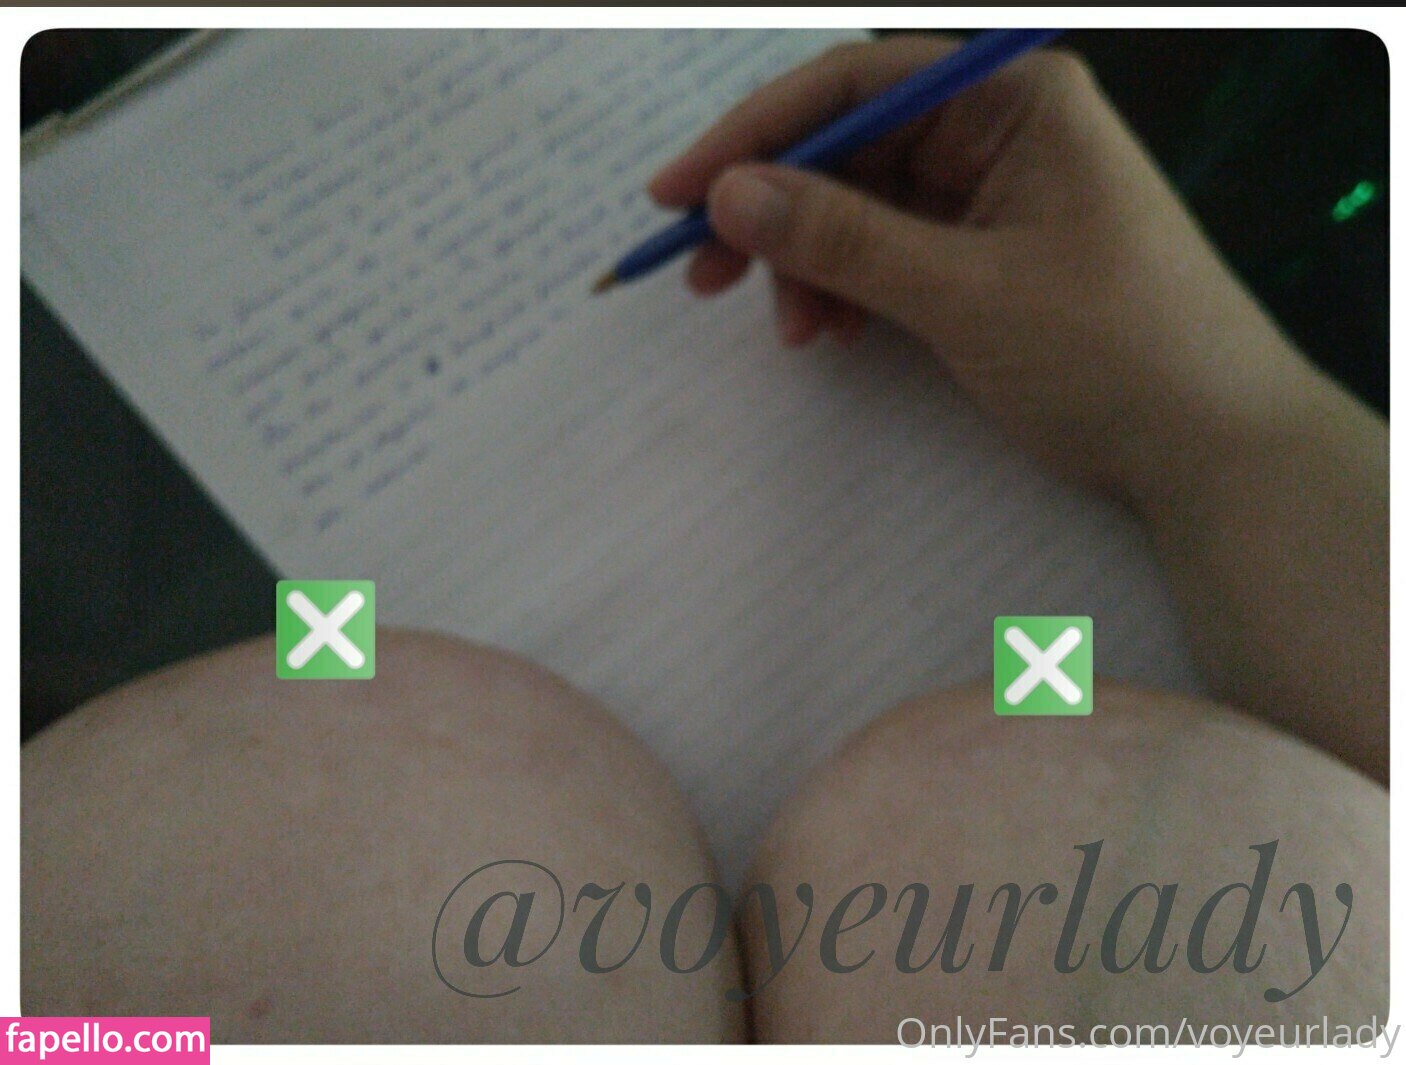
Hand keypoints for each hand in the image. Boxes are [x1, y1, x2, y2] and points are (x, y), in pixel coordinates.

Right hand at [648, 35, 1319, 509]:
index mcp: (1012, 97)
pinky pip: (893, 254)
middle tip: (704, 276)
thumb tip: (726, 195)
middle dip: (777, 212)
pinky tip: (829, 333)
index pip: (855, 85)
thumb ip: (841, 238)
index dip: (754, 134)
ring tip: (791, 331)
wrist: (1213, 451)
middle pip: (852, 147)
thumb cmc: (1108, 351)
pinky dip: (850, 291)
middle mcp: (1000, 130)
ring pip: (863, 208)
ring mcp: (995, 196)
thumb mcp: (963, 291)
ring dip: (811, 263)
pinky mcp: (989, 258)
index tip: (676, 194)